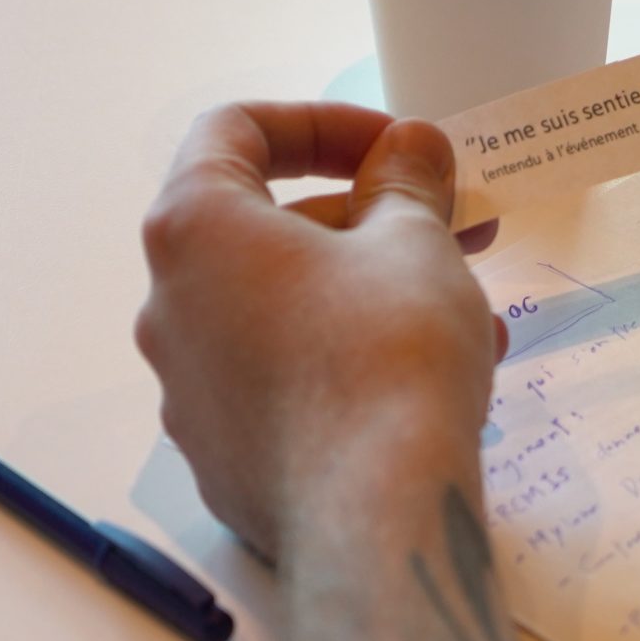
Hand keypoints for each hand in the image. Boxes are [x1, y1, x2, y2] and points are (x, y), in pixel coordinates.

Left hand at [134, 102, 504, 557]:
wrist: (375, 516)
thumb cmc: (387, 353)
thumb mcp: (414, 241)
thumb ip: (406, 180)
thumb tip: (407, 149)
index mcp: (196, 229)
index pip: (235, 131)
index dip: (322, 124)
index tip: (395, 149)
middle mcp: (170, 306)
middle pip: (265, 228)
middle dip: (368, 218)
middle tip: (453, 226)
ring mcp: (188, 390)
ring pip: (284, 311)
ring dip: (371, 294)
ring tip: (469, 315)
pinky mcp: (221, 456)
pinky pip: (282, 382)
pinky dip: (346, 361)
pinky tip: (431, 384)